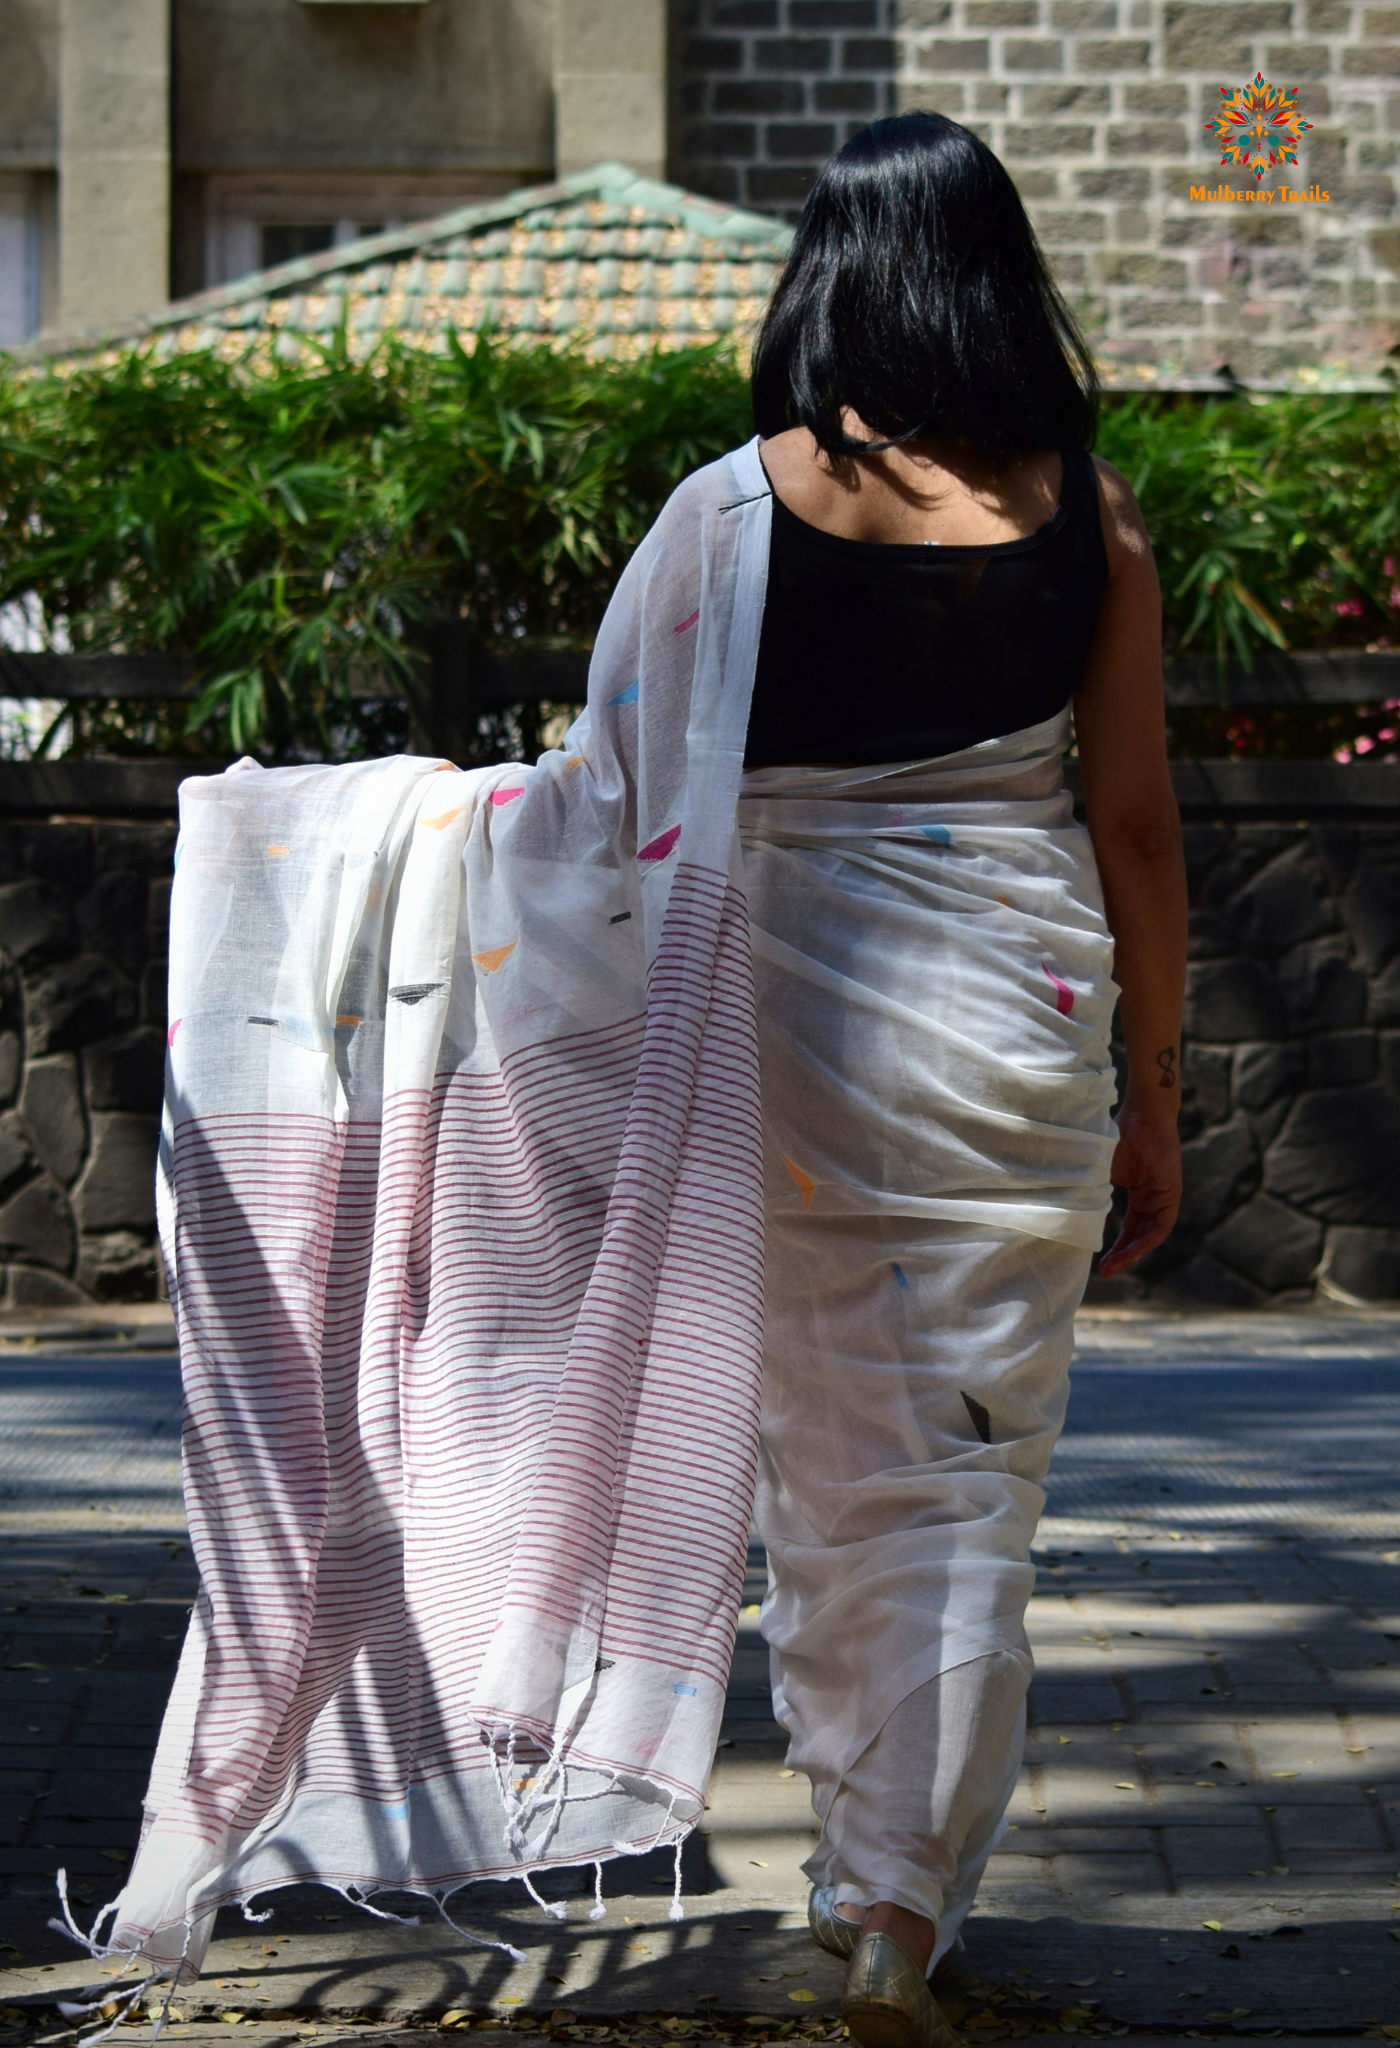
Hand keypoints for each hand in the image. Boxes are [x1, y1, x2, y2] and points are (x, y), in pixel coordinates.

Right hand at [1098, 1102, 1181, 1276]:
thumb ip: (1099, 1194)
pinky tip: (1132, 1252)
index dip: (1115, 1246)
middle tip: (1105, 1273)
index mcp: (1139, 1193)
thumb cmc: (1121, 1136)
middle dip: (1122, 1256)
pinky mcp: (1171, 1194)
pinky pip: (1162, 1226)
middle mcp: (1153, 1198)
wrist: (1142, 1115)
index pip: (1129, 1227)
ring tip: (1114, 1267)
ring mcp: (1164, 1197)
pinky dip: (1147, 1241)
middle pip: (1139, 1236)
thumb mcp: (1104, 1173)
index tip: (1099, 1263)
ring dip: (1133, 1254)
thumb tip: (1083, 1218)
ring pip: (1150, 1235)